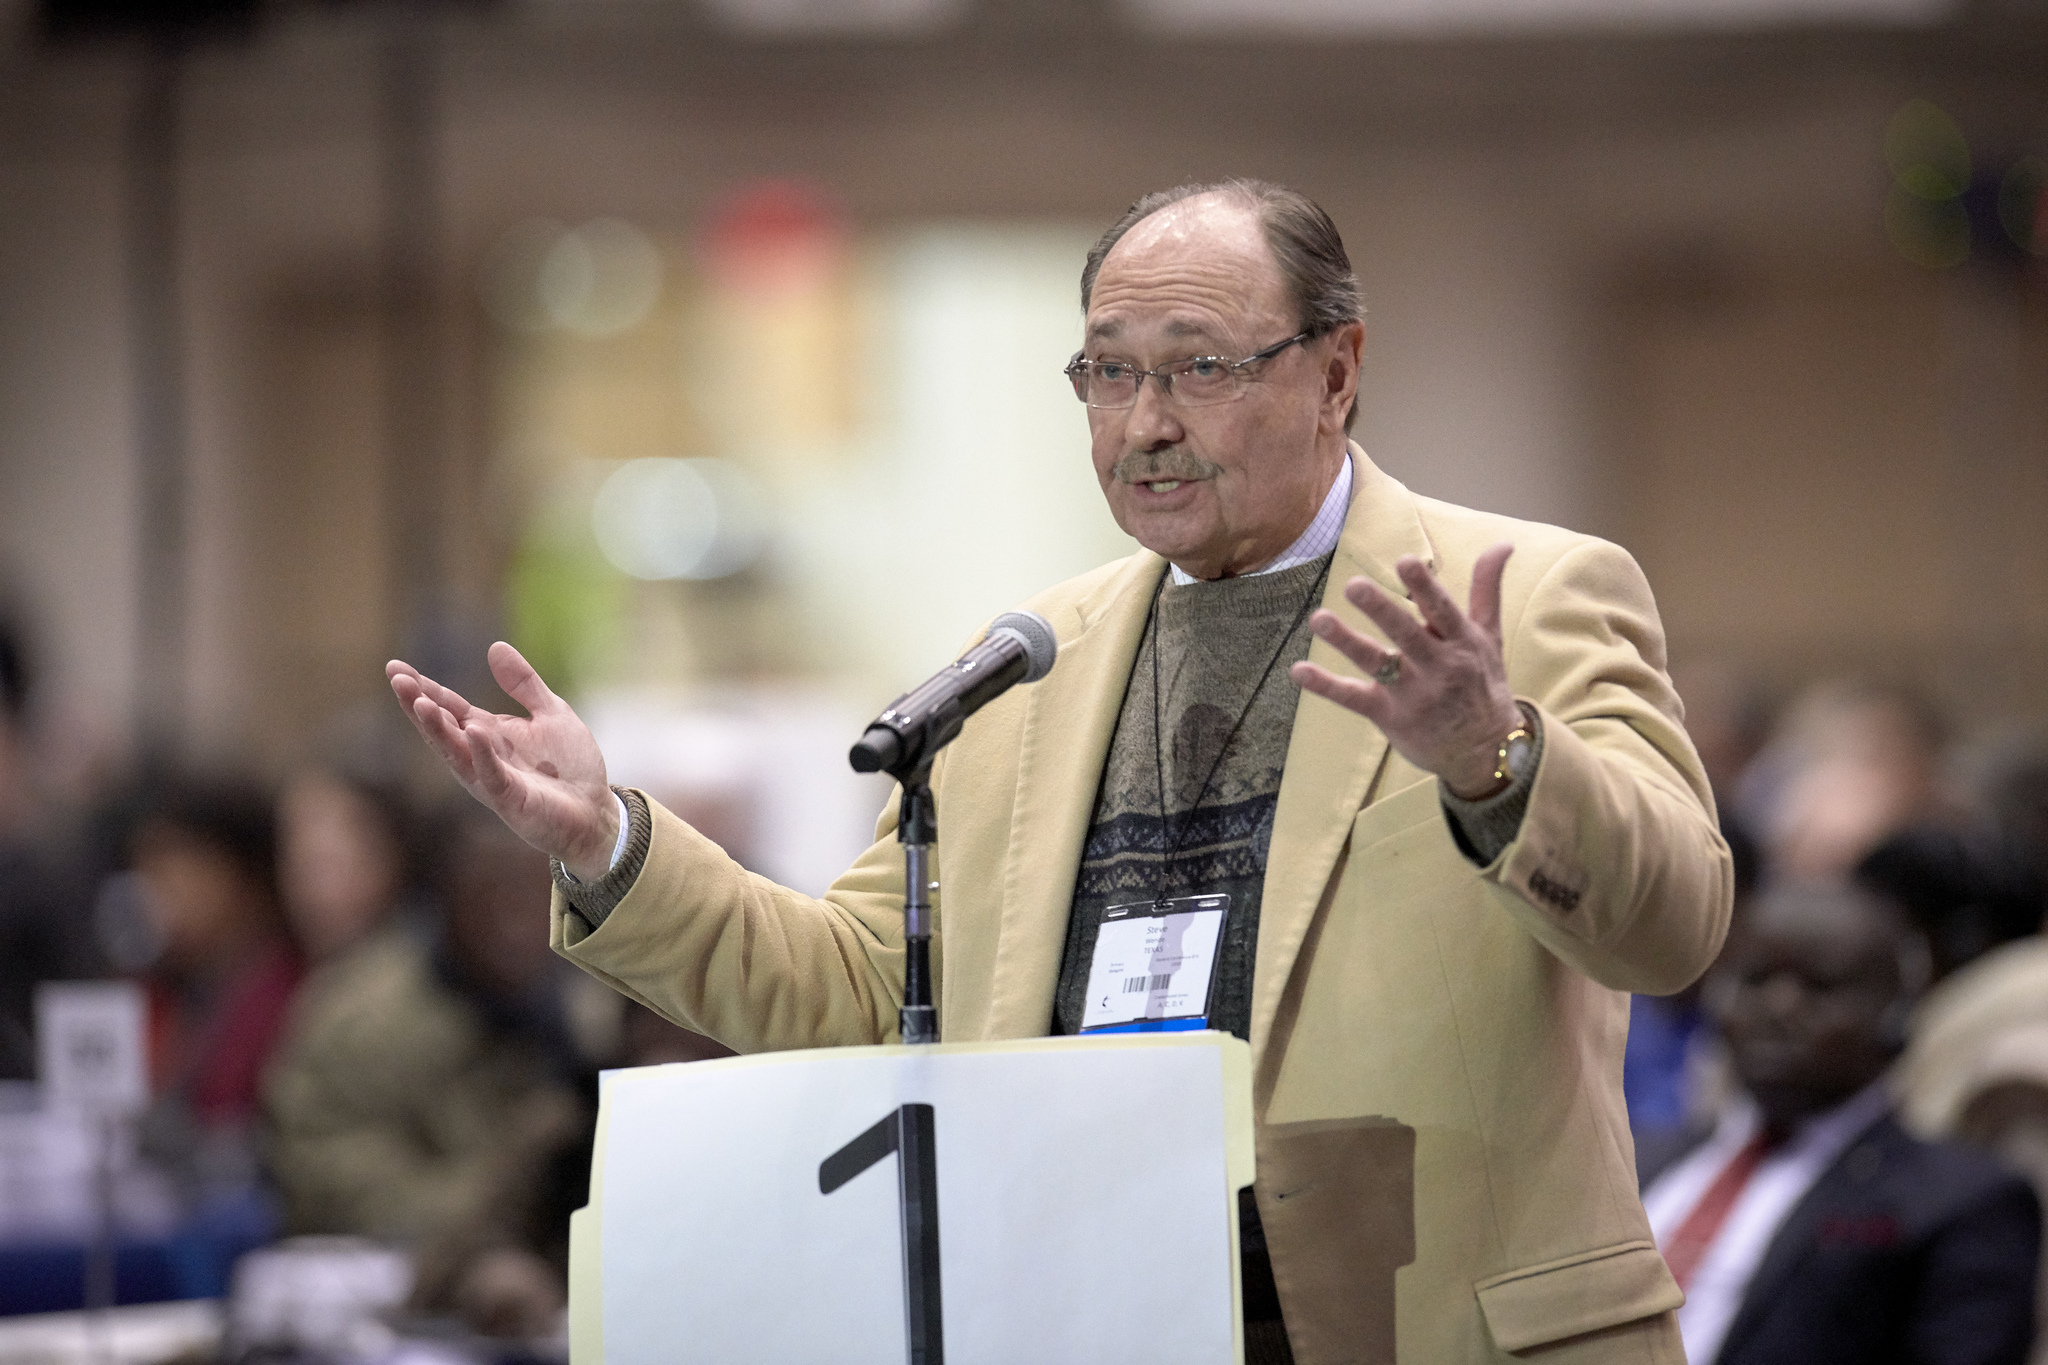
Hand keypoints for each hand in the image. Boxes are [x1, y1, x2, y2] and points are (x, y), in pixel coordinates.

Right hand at [387, 642, 619, 879]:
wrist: (594, 811)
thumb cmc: (570, 767)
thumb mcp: (551, 712)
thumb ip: (524, 683)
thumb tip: (494, 646)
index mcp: (489, 734)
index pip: (450, 708)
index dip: (424, 688)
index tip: (395, 668)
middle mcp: (482, 756)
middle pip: (443, 728)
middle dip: (418, 705)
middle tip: (397, 680)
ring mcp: (493, 779)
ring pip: (457, 753)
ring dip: (437, 729)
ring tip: (420, 702)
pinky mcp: (511, 799)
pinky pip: (492, 775)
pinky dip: (482, 754)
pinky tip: (473, 731)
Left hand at [1290, 543, 1524, 798]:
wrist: (1485, 752)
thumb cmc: (1482, 683)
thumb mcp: (1489, 636)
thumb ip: (1487, 589)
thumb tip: (1503, 544)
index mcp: (1461, 643)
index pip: (1442, 610)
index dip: (1424, 587)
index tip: (1406, 561)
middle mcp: (1439, 667)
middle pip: (1407, 635)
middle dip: (1381, 610)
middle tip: (1353, 585)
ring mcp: (1413, 694)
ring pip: (1377, 664)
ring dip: (1347, 641)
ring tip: (1319, 619)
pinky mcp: (1389, 717)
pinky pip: (1353, 699)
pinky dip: (1325, 685)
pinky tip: (1299, 670)